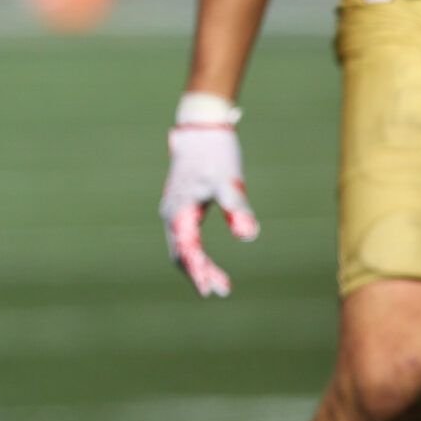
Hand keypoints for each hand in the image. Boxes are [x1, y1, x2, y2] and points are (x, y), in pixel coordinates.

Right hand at [161, 110, 259, 298]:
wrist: (201, 129)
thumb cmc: (216, 154)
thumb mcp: (229, 181)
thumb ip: (237, 208)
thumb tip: (249, 237)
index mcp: (179, 210)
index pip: (187, 250)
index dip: (199, 272)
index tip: (212, 292)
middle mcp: (171, 213)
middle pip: (181, 253)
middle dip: (200, 273)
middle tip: (223, 290)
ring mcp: (173, 209)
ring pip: (181, 247)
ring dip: (198, 266)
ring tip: (221, 282)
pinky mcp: (180, 206)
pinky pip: (183, 238)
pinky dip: (195, 253)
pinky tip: (208, 260)